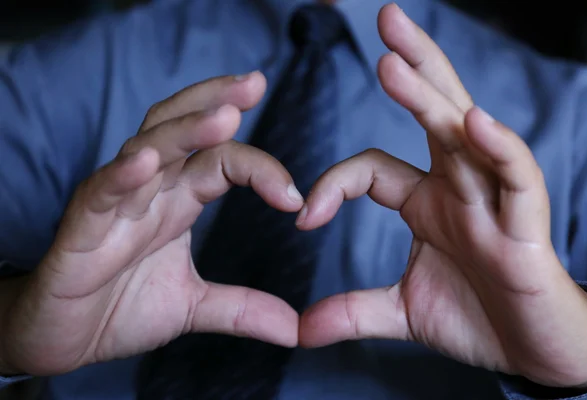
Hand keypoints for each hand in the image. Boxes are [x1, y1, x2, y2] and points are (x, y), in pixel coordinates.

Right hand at [1, 72, 302, 375]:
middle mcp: (149, 192)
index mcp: (177, 201)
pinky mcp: (79, 230)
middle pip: (180, 130)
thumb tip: (295, 330)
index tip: (294, 198)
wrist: (64, 340)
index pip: (221, 161)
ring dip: (183, 130)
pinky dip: (121, 176)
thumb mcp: (193, 307)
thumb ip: (243, 309)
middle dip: (215, 103)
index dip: (259, 168)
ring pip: (145, 150)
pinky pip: (100, 193)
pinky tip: (145, 163)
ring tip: (223, 116)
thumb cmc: (120, 309)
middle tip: (254, 83)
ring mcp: (114, 205)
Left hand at [297, 4, 586, 387]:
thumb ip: (352, 311)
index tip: (301, 218)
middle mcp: (459, 189)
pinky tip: (472, 121)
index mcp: (427, 202)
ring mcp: (493, 202)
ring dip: (431, 96)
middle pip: (433, 115)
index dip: (331, 185)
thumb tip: (300, 330)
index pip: (370, 169)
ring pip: (464, 135)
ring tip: (394, 60)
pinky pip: (515, 177)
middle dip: (411, 67)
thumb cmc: (478, 319)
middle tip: (383, 19)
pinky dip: (497, 149)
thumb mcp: (403, 311)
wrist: (535, 352)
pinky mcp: (526, 227)